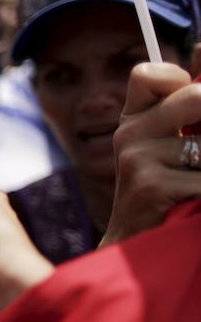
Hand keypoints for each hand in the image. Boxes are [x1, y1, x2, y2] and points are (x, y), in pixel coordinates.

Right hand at [103, 63, 200, 245]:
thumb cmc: (164, 195)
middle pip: (195, 96)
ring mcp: (135, 158)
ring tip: (197, 180)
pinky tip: (197, 203)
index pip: (149, 74)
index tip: (196, 108)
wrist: (136, 246)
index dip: (183, 78)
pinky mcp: (149, 184)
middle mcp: (128, 134)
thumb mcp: (172, 148)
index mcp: (133, 120)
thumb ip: (188, 110)